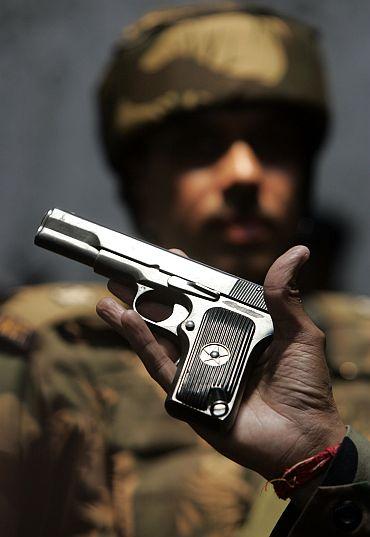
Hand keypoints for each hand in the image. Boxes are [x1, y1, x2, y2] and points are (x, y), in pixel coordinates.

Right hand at [96, 246, 344, 479]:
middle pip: (174, 315)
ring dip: (132, 317)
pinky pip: (160, 363)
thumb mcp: (299, 333)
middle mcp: (214, 346)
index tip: (169, 258)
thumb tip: (298, 251)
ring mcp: (198, 369)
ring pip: (159, 338)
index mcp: (237, 330)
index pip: (206, 299)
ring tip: (110, 296)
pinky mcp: (188, 391)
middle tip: (124, 272)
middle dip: (148, 294)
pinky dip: (141, 342)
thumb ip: (286, 295)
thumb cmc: (306, 386)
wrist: (303, 436)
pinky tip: (125, 319)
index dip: (187, 279)